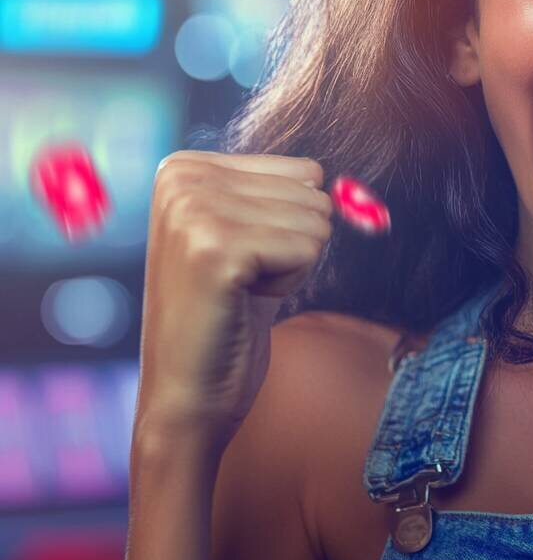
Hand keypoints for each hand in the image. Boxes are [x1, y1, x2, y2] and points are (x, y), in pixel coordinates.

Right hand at [136, 150, 333, 448]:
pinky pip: (308, 248)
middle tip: (242, 282)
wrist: (189, 392)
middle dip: (292, 246)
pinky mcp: (215, 249)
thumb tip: (323, 172)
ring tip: (240, 292)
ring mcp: (193, 211)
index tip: (242, 260)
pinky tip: (243, 302)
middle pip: (312, 195)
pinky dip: (289, 283)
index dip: (289, 225)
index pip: (304, 171)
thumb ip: (279, 195)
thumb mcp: (250, 236)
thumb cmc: (227, 315)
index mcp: (183, 167)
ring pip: (315, 222)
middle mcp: (181, 179)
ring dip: (290, 266)